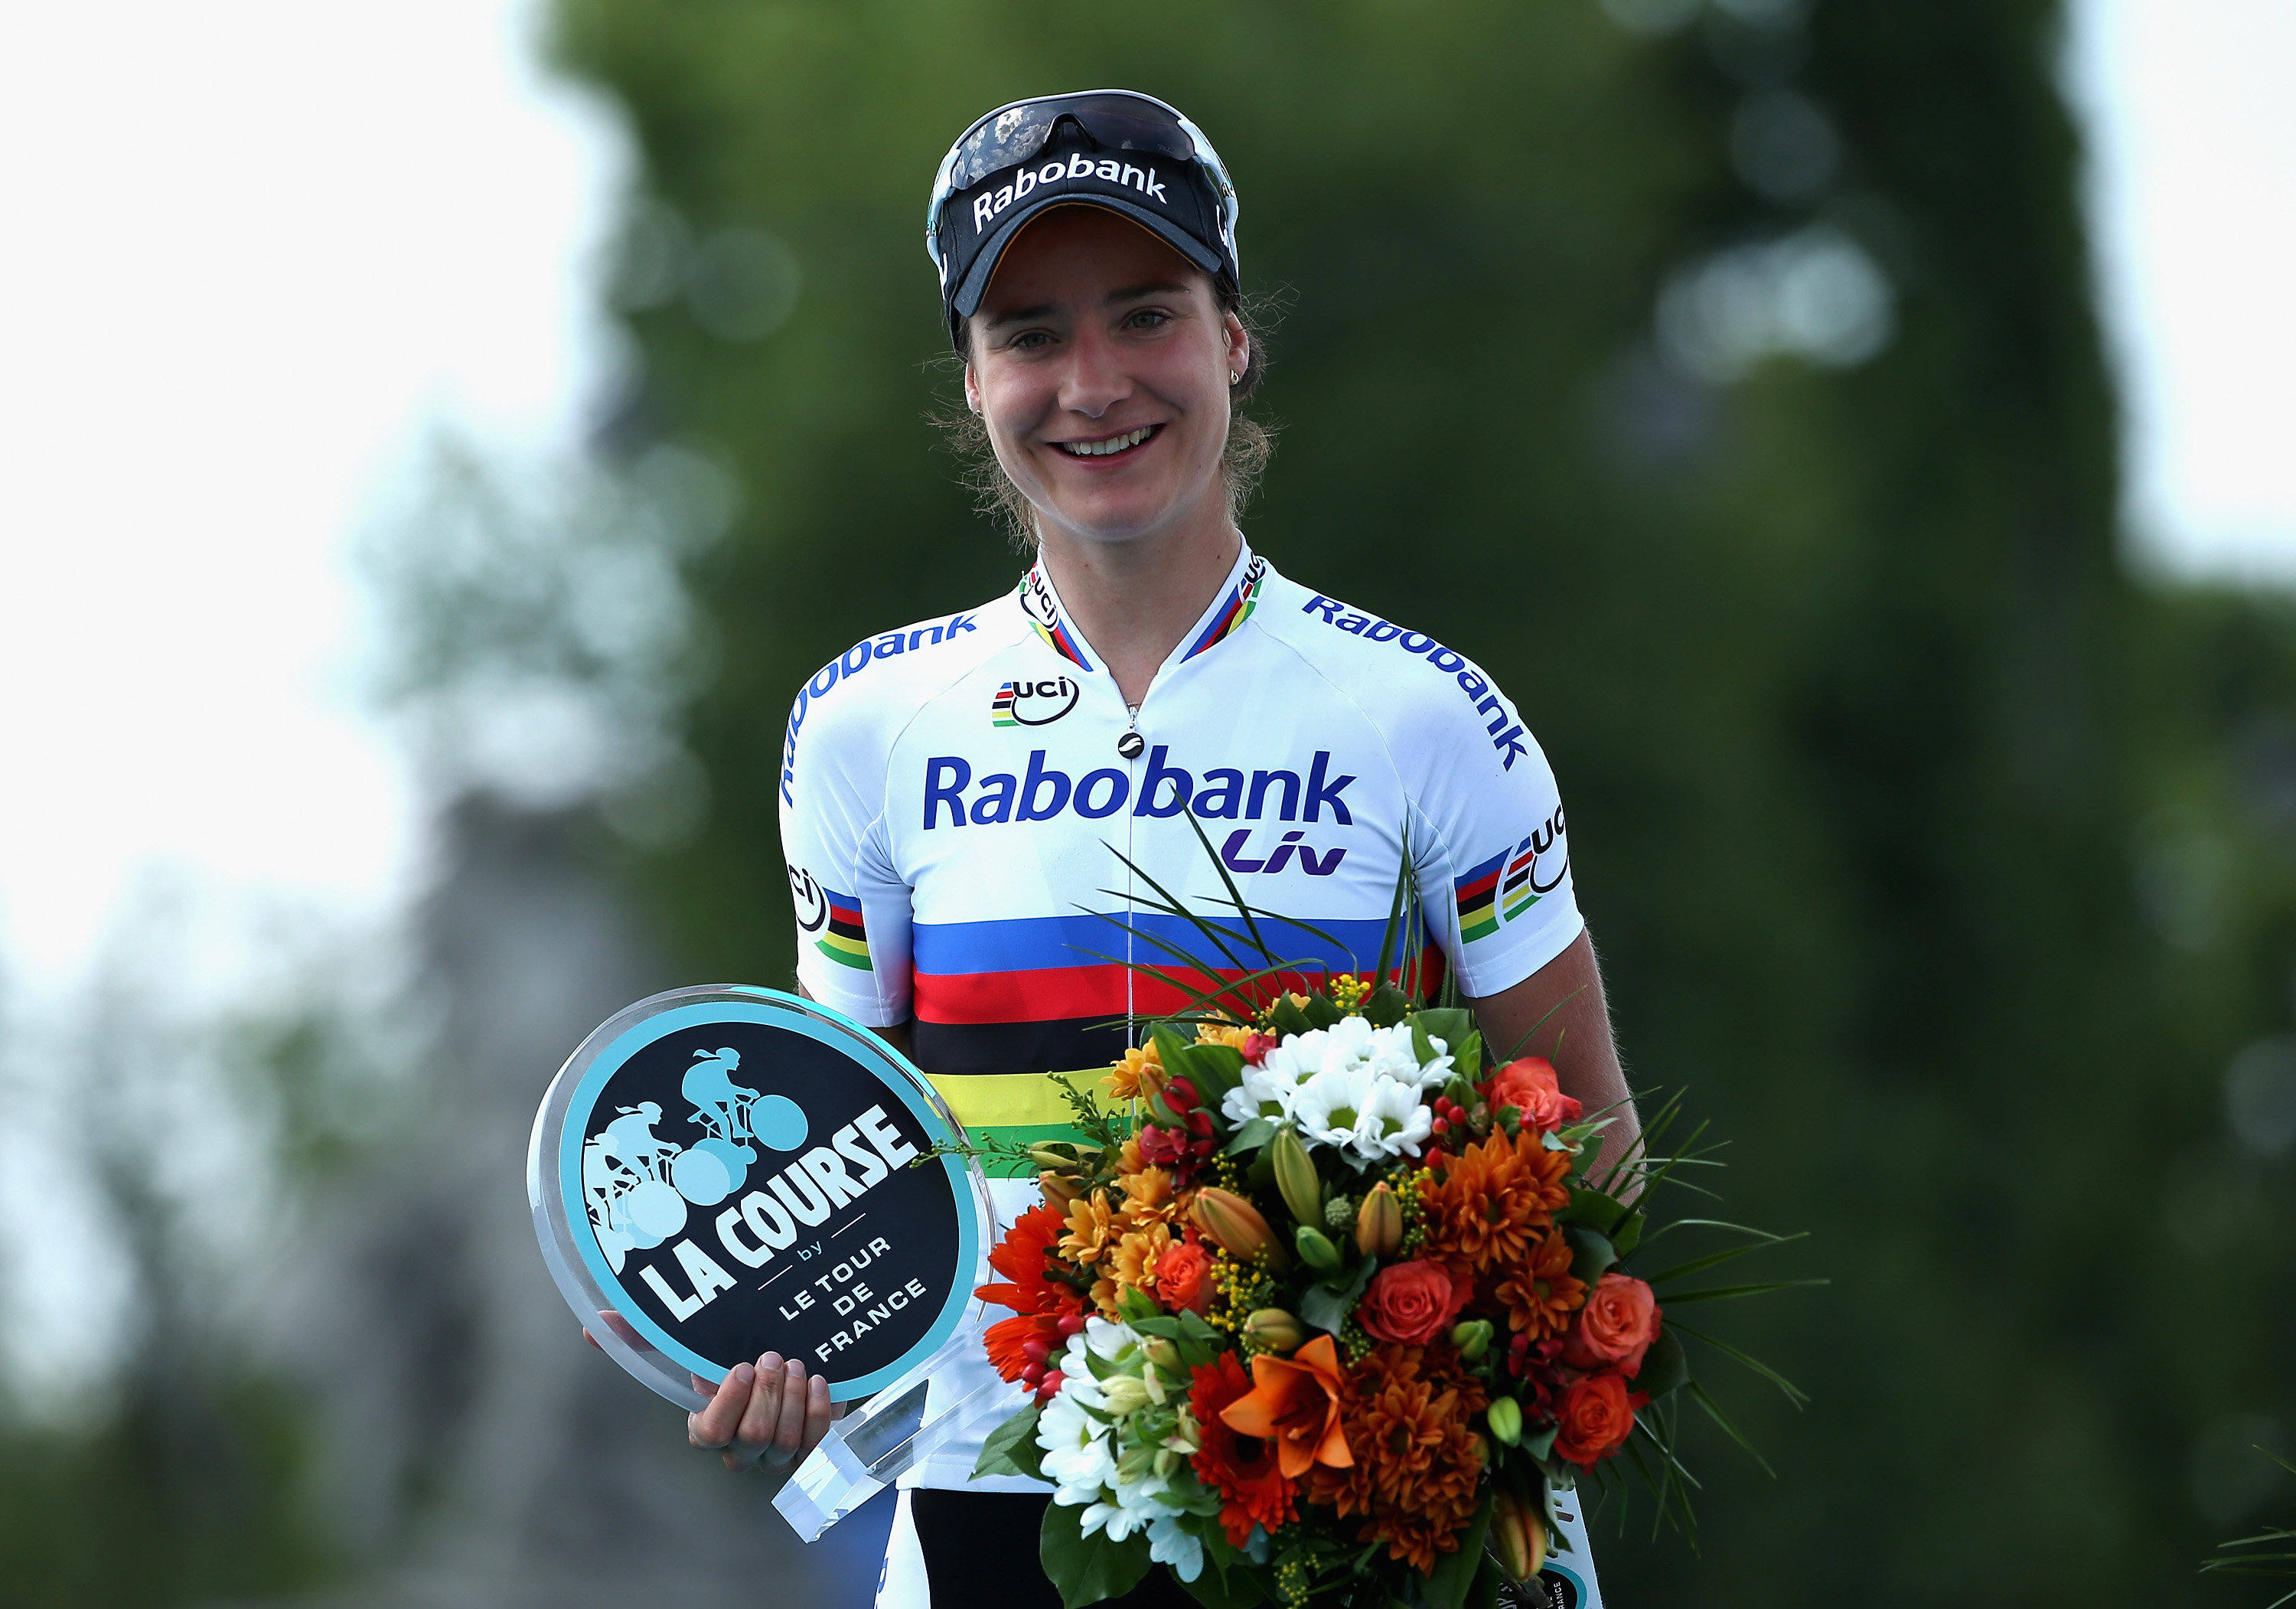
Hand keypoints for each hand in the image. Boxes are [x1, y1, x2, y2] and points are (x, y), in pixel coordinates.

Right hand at [687, 1352, 834, 1473]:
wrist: (780, 1373)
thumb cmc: (749, 1371)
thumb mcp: (722, 1360)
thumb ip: (716, 1362)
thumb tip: (719, 1356)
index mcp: (710, 1431)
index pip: (712, 1432)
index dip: (730, 1399)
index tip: (744, 1369)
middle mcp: (740, 1452)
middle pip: (754, 1434)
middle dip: (768, 1389)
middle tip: (772, 1360)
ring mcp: (772, 1458)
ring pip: (785, 1439)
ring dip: (793, 1395)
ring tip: (794, 1368)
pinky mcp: (803, 1455)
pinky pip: (813, 1441)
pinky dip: (817, 1409)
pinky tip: (815, 1384)